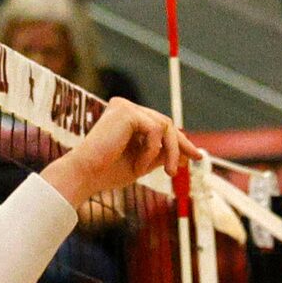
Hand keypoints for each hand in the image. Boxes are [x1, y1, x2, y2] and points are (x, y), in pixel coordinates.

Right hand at [42, 97, 191, 206]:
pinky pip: (155, 130)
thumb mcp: (143, 163)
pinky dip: (153, 151)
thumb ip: (162, 154)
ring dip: (170, 152)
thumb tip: (188, 152)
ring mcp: (125, 107)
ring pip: (164, 126)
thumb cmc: (108, 172)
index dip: (180, 140)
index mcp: (125, 118)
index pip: (159, 125)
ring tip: (166, 172)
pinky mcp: (127, 112)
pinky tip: (139, 166)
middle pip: (165, 123)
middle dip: (181, 144)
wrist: (85, 175)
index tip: (196, 155)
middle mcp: (125, 108)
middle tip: (193, 160)